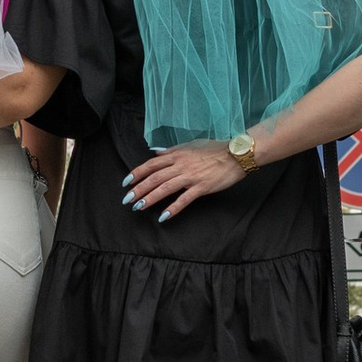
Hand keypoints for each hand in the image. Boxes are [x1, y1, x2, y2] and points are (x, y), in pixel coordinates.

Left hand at [123, 141, 245, 219]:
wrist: (236, 154)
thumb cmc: (215, 149)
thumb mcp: (191, 145)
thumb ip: (172, 150)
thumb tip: (157, 153)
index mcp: (177, 155)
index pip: (151, 164)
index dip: (137, 173)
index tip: (126, 182)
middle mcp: (181, 165)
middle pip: (154, 177)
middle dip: (138, 189)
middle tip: (127, 199)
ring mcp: (191, 177)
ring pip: (165, 188)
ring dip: (150, 198)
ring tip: (138, 207)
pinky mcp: (201, 187)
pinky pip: (184, 199)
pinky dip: (173, 208)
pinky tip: (163, 216)